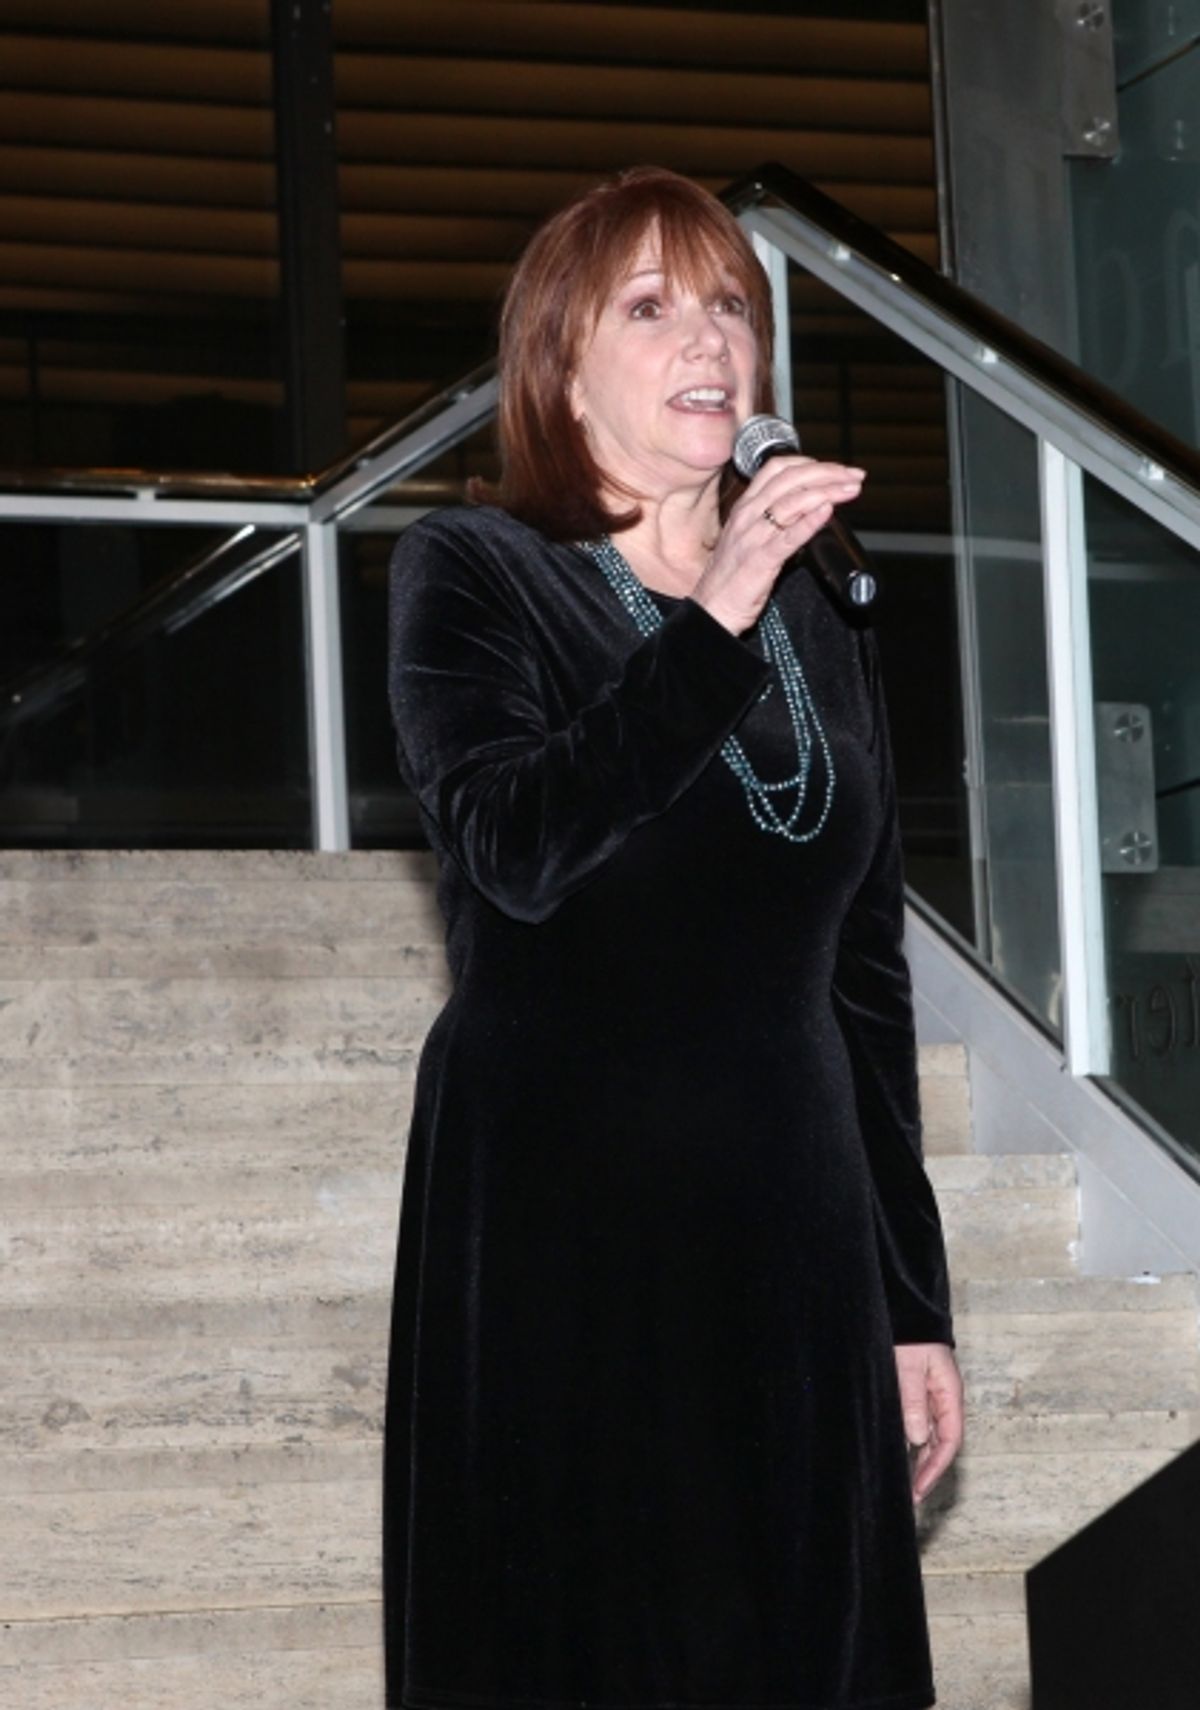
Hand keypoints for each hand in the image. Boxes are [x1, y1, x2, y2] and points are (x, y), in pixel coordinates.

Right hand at [691, 454, 865, 633]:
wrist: (711, 608)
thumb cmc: (731, 577)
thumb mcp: (749, 538)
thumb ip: (774, 520)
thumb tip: (810, 509)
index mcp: (745, 507)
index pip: (777, 469)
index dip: (811, 463)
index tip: (836, 469)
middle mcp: (747, 516)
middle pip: (790, 479)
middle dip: (827, 473)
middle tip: (853, 475)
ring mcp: (753, 537)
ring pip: (793, 502)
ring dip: (827, 492)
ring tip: (850, 490)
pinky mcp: (760, 561)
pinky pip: (788, 536)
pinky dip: (809, 521)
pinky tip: (827, 512)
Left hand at [894, 1342, 962, 1504]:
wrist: (906, 1310)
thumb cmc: (910, 1335)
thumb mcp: (909, 1366)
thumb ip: (913, 1400)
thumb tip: (918, 1439)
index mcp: (949, 1394)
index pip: (949, 1440)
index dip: (936, 1468)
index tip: (920, 1489)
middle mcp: (943, 1399)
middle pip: (941, 1443)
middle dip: (928, 1471)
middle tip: (911, 1497)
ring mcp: (931, 1397)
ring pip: (929, 1436)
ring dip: (919, 1460)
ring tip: (904, 1484)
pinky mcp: (917, 1392)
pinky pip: (918, 1423)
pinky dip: (910, 1441)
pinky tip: (899, 1453)